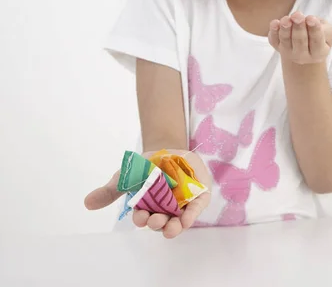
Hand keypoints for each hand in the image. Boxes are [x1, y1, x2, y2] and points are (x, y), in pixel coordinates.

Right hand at [84, 149, 211, 238]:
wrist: (166, 149)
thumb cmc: (144, 168)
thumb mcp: (126, 177)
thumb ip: (109, 191)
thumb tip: (87, 203)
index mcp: (147, 208)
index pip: (143, 217)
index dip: (141, 219)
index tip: (139, 216)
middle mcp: (164, 210)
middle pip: (161, 221)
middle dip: (157, 223)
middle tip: (155, 220)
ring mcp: (182, 205)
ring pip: (178, 220)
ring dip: (175, 226)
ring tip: (171, 228)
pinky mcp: (197, 197)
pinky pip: (196, 208)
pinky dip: (192, 214)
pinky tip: (187, 219)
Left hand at [268, 10, 331, 64]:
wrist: (305, 46)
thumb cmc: (319, 34)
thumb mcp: (328, 31)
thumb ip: (323, 28)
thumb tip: (310, 20)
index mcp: (319, 53)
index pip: (317, 41)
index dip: (314, 29)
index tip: (311, 18)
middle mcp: (302, 56)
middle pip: (300, 41)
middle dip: (298, 27)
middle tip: (297, 15)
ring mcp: (288, 53)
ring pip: (285, 40)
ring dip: (285, 28)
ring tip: (286, 18)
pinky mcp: (277, 46)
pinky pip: (273, 39)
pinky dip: (273, 31)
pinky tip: (275, 23)